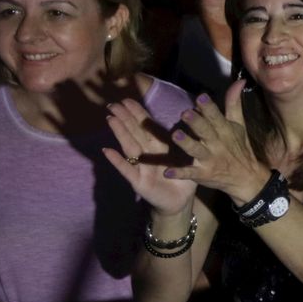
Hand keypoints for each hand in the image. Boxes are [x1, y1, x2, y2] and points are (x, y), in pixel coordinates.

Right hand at [103, 98, 195, 214]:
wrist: (181, 201)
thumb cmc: (183, 177)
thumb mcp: (187, 156)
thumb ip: (187, 140)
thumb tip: (194, 117)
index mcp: (160, 146)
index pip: (147, 127)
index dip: (137, 114)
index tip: (127, 100)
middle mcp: (148, 154)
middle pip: (134, 133)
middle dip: (124, 118)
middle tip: (113, 104)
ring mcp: (141, 167)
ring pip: (129, 146)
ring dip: (120, 133)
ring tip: (110, 119)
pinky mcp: (139, 182)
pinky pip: (127, 170)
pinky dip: (117, 161)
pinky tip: (107, 151)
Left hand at [167, 82, 269, 201]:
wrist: (247, 177)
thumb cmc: (239, 147)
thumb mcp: (239, 125)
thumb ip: (234, 103)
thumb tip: (239, 81)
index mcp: (224, 130)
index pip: (216, 116)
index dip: (209, 107)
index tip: (201, 97)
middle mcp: (217, 144)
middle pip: (205, 131)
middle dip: (196, 122)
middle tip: (185, 113)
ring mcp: (209, 160)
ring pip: (196, 150)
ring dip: (187, 143)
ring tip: (176, 135)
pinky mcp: (203, 174)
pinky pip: (190, 173)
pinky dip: (180, 173)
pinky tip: (167, 172)